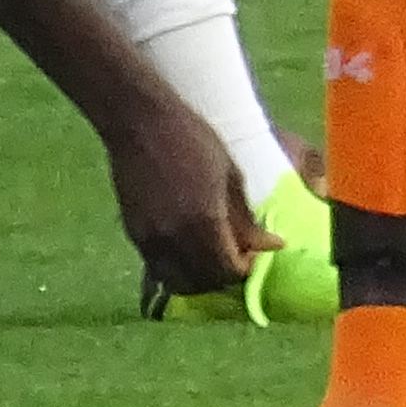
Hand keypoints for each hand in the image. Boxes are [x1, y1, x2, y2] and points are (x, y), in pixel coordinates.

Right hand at [103, 101, 270, 306]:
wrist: (141, 124)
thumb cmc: (194, 140)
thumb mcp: (231, 175)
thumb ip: (247, 219)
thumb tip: (272, 245)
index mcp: (204, 222)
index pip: (228, 271)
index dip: (245, 269)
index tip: (254, 255)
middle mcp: (174, 239)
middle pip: (203, 283)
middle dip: (224, 277)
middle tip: (237, 258)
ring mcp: (149, 240)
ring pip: (177, 282)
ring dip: (199, 279)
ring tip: (213, 258)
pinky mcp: (133, 235)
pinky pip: (158, 268)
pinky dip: (176, 270)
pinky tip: (189, 250)